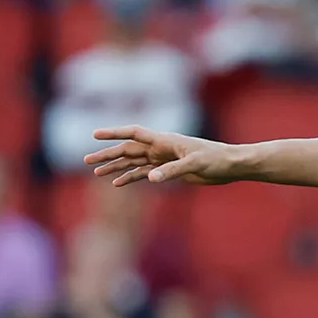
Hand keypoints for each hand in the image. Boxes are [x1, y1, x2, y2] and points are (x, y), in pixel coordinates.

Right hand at [85, 126, 241, 186]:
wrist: (230, 166)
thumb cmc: (216, 159)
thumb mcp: (194, 165)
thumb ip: (172, 171)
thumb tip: (150, 178)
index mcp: (165, 140)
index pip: (134, 133)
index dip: (115, 133)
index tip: (95, 134)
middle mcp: (161, 148)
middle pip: (128, 149)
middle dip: (108, 154)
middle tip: (87, 161)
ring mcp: (164, 159)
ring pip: (133, 162)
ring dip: (116, 167)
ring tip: (96, 173)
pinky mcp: (169, 171)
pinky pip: (144, 173)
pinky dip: (130, 178)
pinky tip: (117, 183)